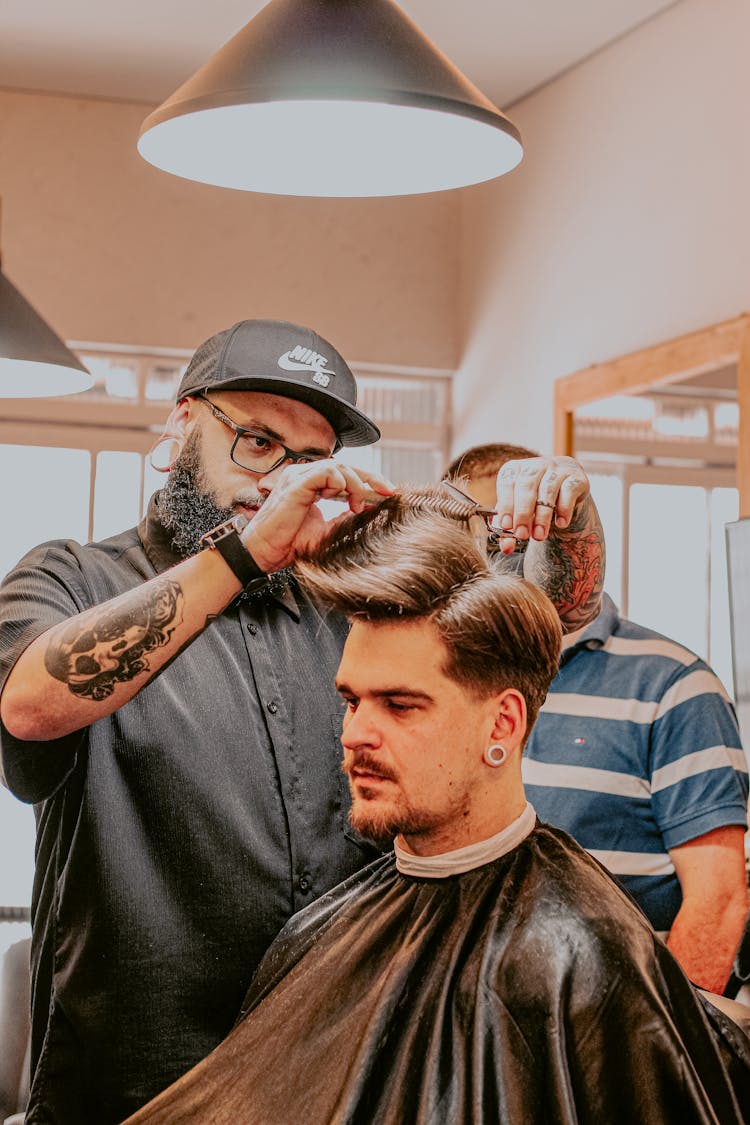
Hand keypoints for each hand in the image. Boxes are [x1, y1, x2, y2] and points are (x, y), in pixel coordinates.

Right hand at [240, 460, 393, 572]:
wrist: (264, 554)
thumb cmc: (289, 544)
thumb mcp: (326, 531)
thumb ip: (344, 518)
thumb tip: (370, 511)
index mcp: (311, 485)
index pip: (345, 474)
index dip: (368, 481)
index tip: (388, 493)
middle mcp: (304, 476)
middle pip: (346, 466)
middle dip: (371, 478)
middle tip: (388, 491)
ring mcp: (299, 477)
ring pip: (338, 466)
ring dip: (355, 484)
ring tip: (356, 506)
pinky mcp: (295, 484)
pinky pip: (325, 471)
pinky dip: (339, 482)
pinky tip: (341, 498)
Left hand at [493, 456, 590, 552]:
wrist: (564, 490)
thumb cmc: (534, 501)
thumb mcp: (518, 514)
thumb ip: (510, 530)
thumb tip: (506, 548)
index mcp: (515, 469)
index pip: (507, 483)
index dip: (506, 505)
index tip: (506, 526)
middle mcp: (535, 465)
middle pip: (527, 486)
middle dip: (523, 513)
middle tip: (522, 535)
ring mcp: (557, 468)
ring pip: (548, 489)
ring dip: (542, 516)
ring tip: (539, 536)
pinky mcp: (576, 477)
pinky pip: (569, 490)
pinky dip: (564, 509)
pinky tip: (561, 524)